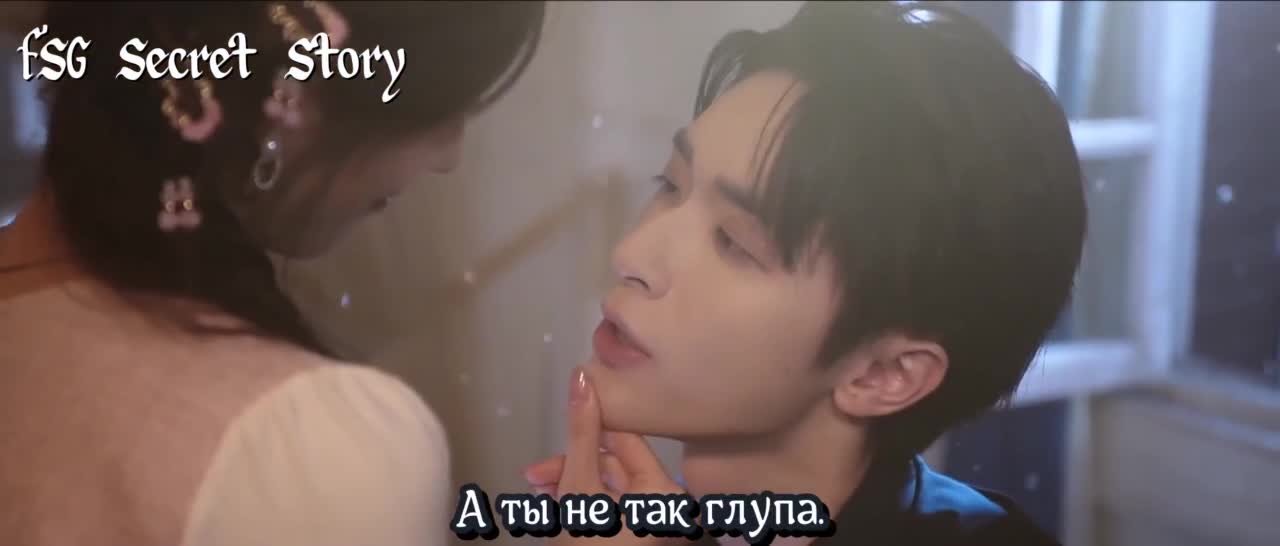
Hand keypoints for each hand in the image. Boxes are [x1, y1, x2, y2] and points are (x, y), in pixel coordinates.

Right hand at [525, 367, 684, 543]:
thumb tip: (582, 373)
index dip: (587, 430)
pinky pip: (608, 508)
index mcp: (665, 492)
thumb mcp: (578, 489)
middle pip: (612, 464)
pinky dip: (581, 506)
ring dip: (570, 487)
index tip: (556, 429)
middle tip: (534, 478)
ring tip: (543, 500)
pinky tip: (556, 513)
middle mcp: (667, 507)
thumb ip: (581, 431)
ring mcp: (652, 526)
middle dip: (570, 468)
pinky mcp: (636, 537)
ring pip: (605, 487)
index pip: (625, 439)